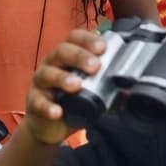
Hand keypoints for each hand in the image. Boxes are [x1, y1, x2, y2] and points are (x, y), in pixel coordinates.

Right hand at [21, 30, 106, 147]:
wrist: (50, 127)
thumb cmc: (72, 102)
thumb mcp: (91, 91)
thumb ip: (108, 86)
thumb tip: (131, 87)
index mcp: (66, 56)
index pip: (74, 38)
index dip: (87, 39)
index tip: (103, 47)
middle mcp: (52, 64)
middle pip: (61, 51)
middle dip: (78, 56)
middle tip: (95, 66)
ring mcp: (40, 83)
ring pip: (47, 74)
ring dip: (62, 78)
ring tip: (76, 86)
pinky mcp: (34, 102)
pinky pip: (38, 102)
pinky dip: (47, 107)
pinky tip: (57, 111)